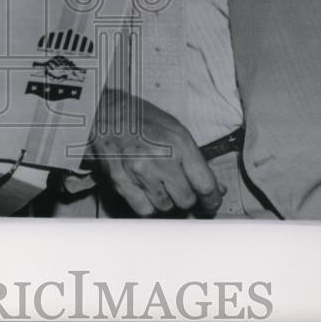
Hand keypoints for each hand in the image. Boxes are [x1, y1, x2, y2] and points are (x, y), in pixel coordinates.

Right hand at [89, 88, 223, 216]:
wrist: (103, 112)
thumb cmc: (141, 118)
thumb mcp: (175, 129)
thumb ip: (196, 159)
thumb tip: (216, 188)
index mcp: (179, 144)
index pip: (205, 185)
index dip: (212, 198)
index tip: (211, 200)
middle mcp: (161, 160)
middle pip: (186, 200)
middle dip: (187, 196)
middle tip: (180, 186)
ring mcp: (140, 173)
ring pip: (166, 207)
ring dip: (167, 200)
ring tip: (159, 183)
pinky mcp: (122, 183)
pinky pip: (144, 210)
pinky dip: (148, 204)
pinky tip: (146, 190)